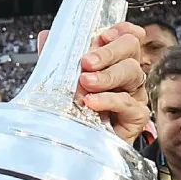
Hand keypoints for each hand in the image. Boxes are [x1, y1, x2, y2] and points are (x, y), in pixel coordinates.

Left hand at [37, 22, 149, 143]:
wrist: (78, 148)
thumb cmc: (74, 112)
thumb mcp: (61, 81)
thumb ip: (55, 58)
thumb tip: (45, 36)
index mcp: (112, 61)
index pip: (126, 36)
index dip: (120, 30)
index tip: (103, 35)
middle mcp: (126, 75)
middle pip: (130, 49)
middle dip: (108, 52)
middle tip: (86, 62)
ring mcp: (133, 94)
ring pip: (132, 72)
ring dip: (107, 75)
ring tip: (86, 82)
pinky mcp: (135, 117)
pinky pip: (128, 103)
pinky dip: (109, 100)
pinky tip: (92, 102)